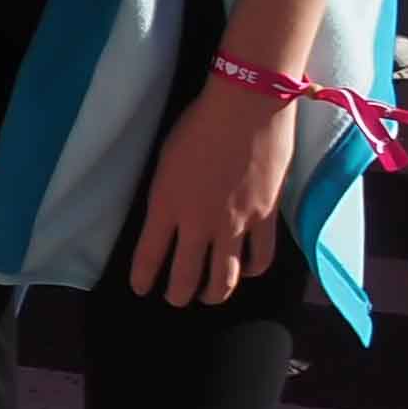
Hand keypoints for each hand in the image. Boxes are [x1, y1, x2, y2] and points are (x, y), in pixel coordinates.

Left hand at [125, 73, 296, 305]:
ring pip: (225, 277)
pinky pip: (261, 257)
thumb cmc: (198, 124)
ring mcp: (235, 224)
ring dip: (215, 293)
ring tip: (210, 297)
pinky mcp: (266, 217)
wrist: (246, 109)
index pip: (148, 256)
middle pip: (187, 276)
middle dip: (179, 294)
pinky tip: (248, 272)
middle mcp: (199, 224)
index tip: (141, 289)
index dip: (143, 278)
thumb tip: (170, 213)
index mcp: (166, 206)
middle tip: (176, 300)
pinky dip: (253, 270)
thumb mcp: (165, 161)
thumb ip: (167, 195)